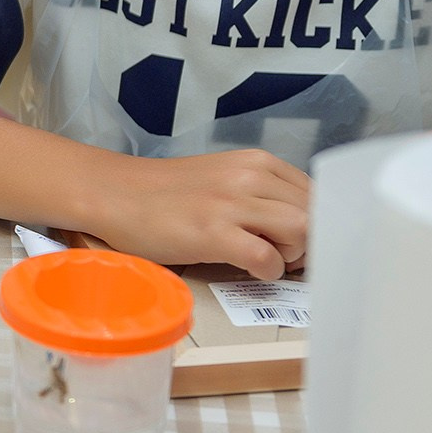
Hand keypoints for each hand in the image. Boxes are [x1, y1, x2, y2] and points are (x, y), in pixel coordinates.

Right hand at [84, 149, 309, 280]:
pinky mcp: (213, 233)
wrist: (113, 194)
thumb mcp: (222, 178)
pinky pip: (268, 257)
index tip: (300, 240)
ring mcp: (231, 204)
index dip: (317, 222)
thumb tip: (299, 224)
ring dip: (293, 254)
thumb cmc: (166, 193)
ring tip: (268, 259)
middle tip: (286, 255)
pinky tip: (249, 268)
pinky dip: (268, 270)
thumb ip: (259, 192)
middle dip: (311, 241)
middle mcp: (249, 177)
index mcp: (256, 162)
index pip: (317, 193)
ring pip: (302, 231)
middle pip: (316, 213)